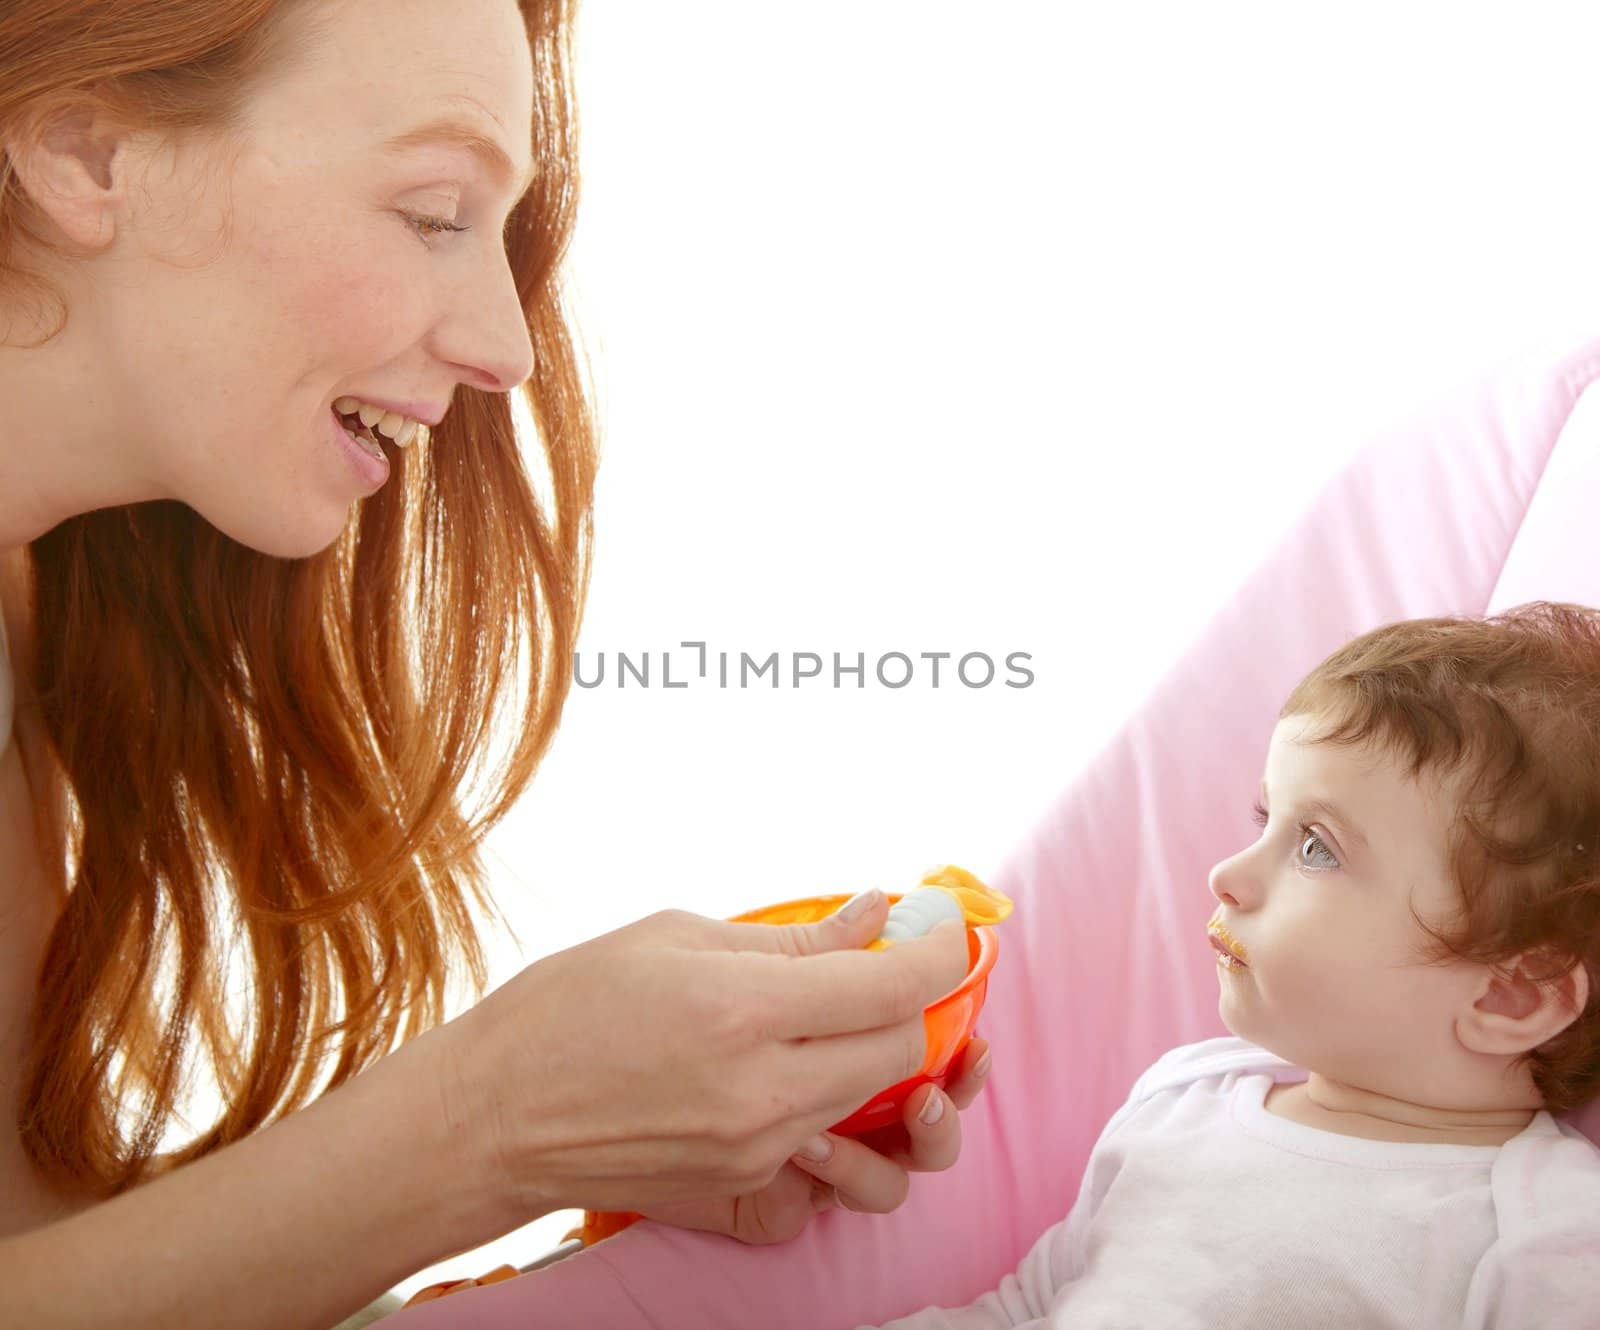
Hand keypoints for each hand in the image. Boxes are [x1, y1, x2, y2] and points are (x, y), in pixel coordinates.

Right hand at [427, 890, 970, 1226]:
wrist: (491, 1116)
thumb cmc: (568, 1006)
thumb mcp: (677, 937)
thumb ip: (791, 937)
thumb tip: (874, 914)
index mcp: (745, 1010)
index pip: (891, 985)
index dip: (939, 952)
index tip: (950, 931)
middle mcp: (762, 1091)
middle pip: (900, 1052)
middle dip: (910, 1004)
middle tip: (888, 966)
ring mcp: (755, 1151)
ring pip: (871, 1104)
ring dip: (877, 1057)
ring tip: (843, 1020)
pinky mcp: (742, 1187)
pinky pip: (827, 1152)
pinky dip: (834, 1108)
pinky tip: (798, 1072)